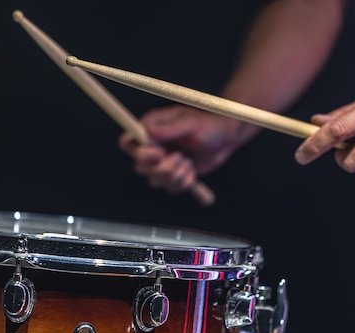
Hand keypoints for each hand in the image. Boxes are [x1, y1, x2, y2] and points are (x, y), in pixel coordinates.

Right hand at [119, 105, 245, 192]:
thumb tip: (149, 131)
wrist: (227, 138)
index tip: (159, 153)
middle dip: (161, 168)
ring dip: (175, 176)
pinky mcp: (173, 174)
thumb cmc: (210, 124)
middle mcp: (153, 146)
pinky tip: (193, 171)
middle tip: (180, 158)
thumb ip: (170, 128)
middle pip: (139, 166)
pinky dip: (183, 183)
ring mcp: (162, 162)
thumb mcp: (191, 123)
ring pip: (154, 181)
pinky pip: (170, 188)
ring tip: (189, 162)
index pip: (127, 143)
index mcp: (151, 128)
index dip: (139, 152)